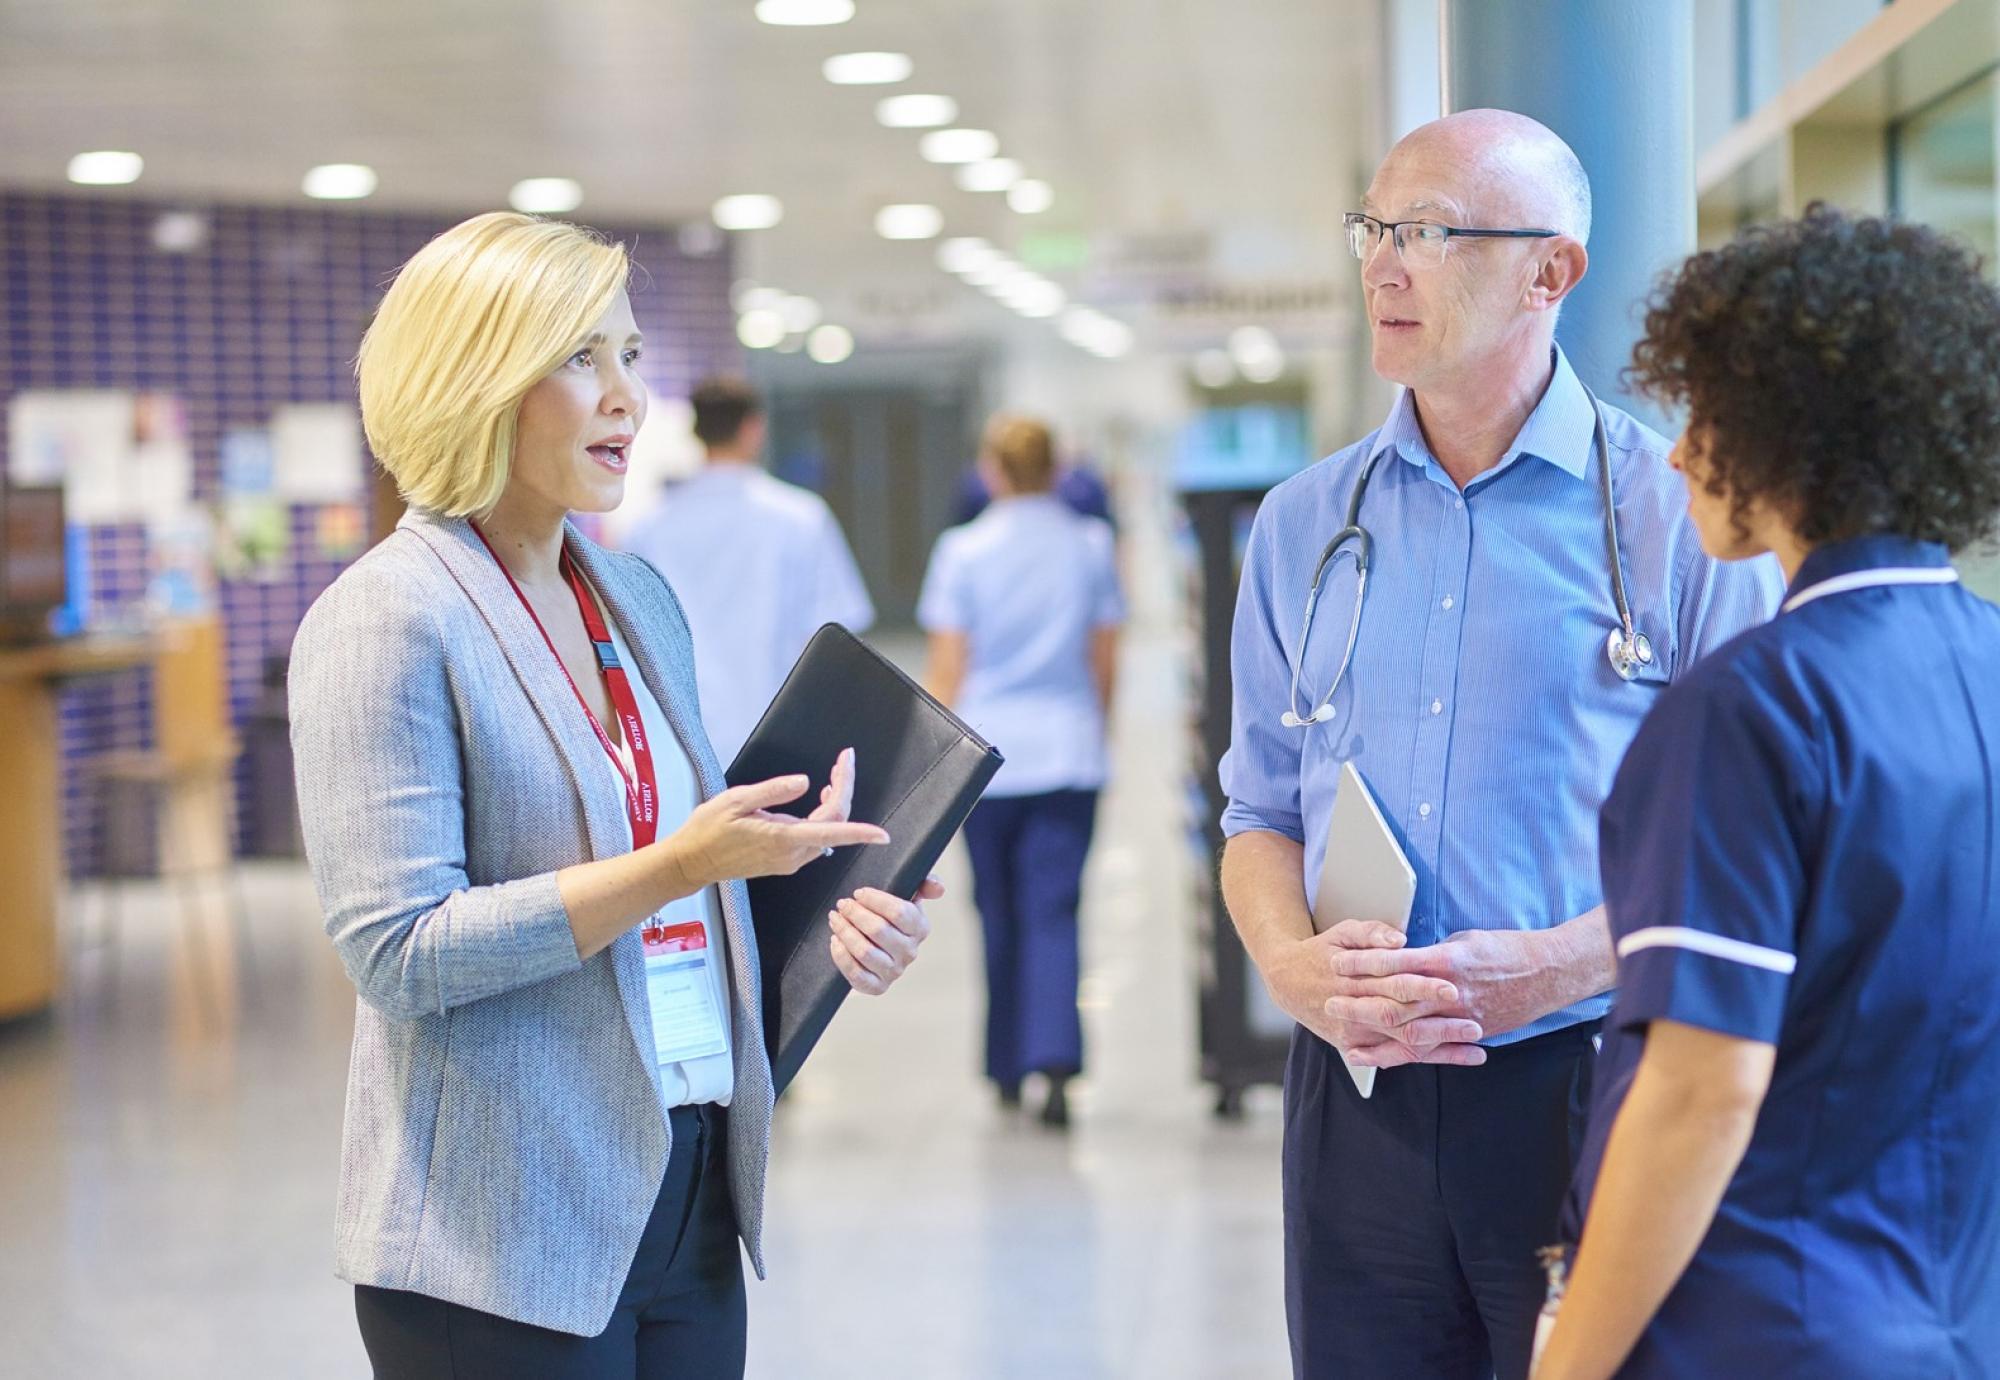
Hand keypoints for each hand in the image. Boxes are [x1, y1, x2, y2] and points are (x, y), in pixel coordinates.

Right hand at [662, 747, 886, 889]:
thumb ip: (773, 791)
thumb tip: (804, 782)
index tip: (882, 833)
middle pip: (833, 825)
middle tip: (843, 762)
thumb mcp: (736, 801)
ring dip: (835, 805)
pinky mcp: (783, 862)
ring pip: (825, 834)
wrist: (690, 863)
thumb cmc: (707, 830)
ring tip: (833, 776)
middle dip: (844, 791)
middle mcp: (792, 855)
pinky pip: (813, 840)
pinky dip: (822, 819)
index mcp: (783, 838)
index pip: (831, 832)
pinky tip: (817, 800)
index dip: (860, 832)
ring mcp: (788, 862)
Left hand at [829, 877, 941, 994]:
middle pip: (878, 930)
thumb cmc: (890, 916)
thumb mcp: (908, 895)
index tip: (858, 893)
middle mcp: (909, 952)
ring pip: (865, 951)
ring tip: (835, 918)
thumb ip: (924, 884)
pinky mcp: (877, 987)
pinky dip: (841, 956)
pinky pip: (856, 973)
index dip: (875, 900)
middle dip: (855, 914)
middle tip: (842, 904)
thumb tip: (938, 888)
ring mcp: (894, 971)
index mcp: (920, 928)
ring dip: (845, 932)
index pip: (900, 912)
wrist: (876, 946)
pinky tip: (835, 940)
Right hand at [1261, 920, 1479, 1057]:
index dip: (1422, 986)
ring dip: (1442, 1047)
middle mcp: (1355, 1010)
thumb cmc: (1322, 952)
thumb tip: (1399, 940)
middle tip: (1474, 1022)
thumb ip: (1371, 933)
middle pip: (1402, 1019)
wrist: (1287, 982)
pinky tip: (1457, 1057)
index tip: (1451, 986)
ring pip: (1403, 1044)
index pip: (1393, 983)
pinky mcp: (1356, 1047)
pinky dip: (1429, 1059)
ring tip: (1477, 1045)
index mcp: (1354, 978)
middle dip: (1440, 1023)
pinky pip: (1396, 1058)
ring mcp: (1356, 1034)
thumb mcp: (1341, 932)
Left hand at [1332, 925, 1551, 1047]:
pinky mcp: (1471, 1033)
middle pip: (1396, 1002)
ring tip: (1347, 1044)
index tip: (1338, 962)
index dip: (1363, 964)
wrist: (1548, 972)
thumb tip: (1405, 958)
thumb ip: (1432, 953)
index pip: (1395, 962)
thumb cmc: (1506, 948)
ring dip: (1376, 1040)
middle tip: (1330, 1004)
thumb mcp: (1465, 940)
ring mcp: (1460, 1017)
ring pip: (1411, 1033)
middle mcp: (1450, 992)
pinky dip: (1407, 1057)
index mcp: (1446, 961)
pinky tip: (1384, 1061)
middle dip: (1359, 1005)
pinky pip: (1434, 1049)